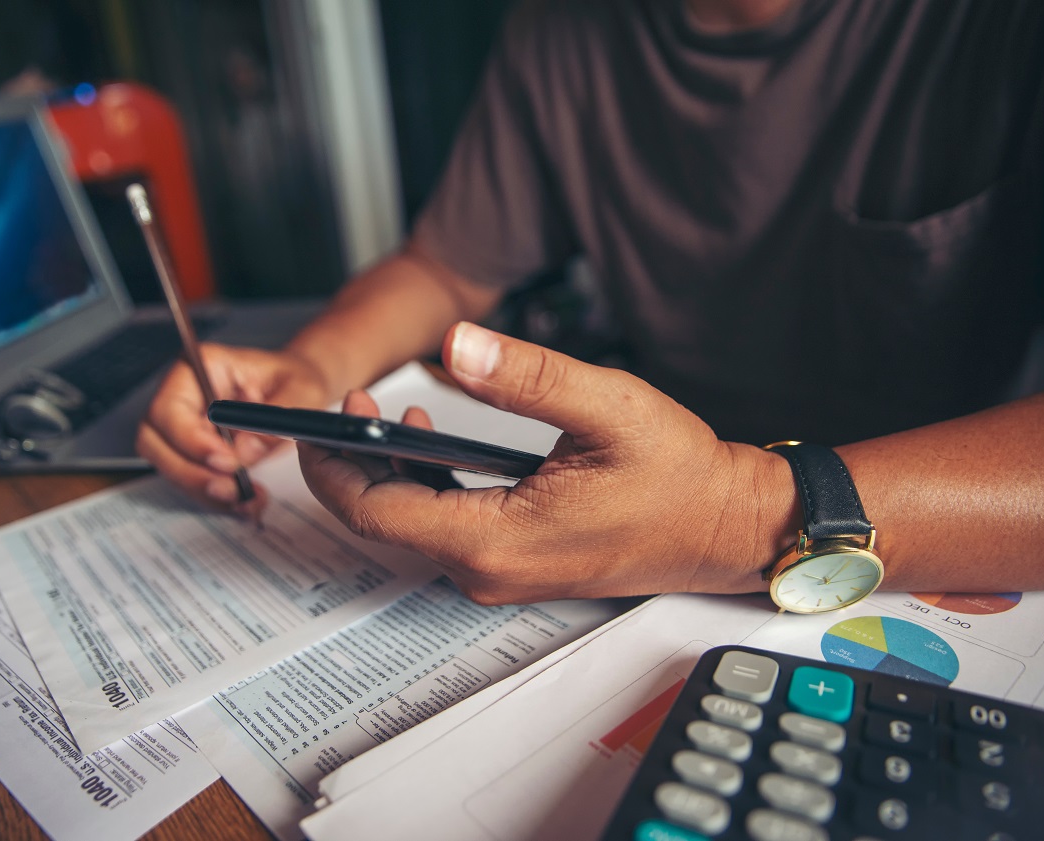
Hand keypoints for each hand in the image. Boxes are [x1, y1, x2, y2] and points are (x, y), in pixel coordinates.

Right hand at [138, 343, 331, 515]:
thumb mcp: (302, 391)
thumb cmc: (296, 380)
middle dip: (191, 473)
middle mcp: (183, 395)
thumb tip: (244, 451)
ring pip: (169, 466)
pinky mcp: (192, 451)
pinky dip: (215, 497)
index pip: (169, 408)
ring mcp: (182, 425)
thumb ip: (273, 418)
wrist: (299, 391)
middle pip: (155, 442)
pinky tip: (247, 500)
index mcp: (201, 367)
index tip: (225, 461)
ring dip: (204, 490)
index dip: (189, 440)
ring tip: (248, 498)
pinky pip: (190, 479)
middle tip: (233, 489)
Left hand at [298, 322, 785, 604]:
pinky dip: (426, 485)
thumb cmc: (677, 475)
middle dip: (357, 462)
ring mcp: (500, 572)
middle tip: (354, 402)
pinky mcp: (514, 563)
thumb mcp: (606, 406)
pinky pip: (445, 527)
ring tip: (388, 412)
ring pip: (414, 525)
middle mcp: (487, 569)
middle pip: (385, 521)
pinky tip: (434, 443)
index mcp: (495, 539)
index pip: (375, 512)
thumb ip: (527, 376)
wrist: (724, 526)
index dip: (334, 466)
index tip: (319, 420)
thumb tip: (457, 345)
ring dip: (391, 471)